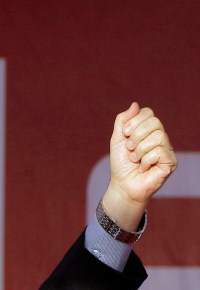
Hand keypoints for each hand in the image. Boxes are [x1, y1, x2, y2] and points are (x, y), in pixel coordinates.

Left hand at [102, 102, 177, 229]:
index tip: (125, 134)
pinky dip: (146, 160)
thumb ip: (123, 121)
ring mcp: (167, 149)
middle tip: (130, 149)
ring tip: (135, 159)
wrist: (123, 185)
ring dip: (140, 150)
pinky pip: (160, 151)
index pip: (148, 113)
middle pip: (155, 122)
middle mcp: (160, 137)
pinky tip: (143, 167)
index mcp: (148, 130)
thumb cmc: (121, 163)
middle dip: (136, 136)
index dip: (134, 121)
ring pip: (158, 136)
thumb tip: (135, 104)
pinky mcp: (171, 162)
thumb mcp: (117, 139)